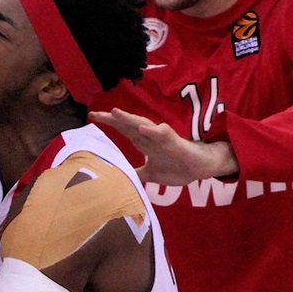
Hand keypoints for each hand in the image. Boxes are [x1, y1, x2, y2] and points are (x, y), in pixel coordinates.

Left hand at [88, 108, 237, 184]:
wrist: (201, 168)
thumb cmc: (178, 166)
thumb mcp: (151, 174)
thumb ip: (137, 173)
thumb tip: (121, 178)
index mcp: (145, 143)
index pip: (124, 130)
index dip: (109, 124)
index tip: (92, 118)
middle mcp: (151, 137)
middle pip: (128, 125)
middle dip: (112, 119)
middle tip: (94, 114)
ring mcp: (162, 139)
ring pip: (143, 126)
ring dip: (129, 119)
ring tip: (114, 112)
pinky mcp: (175, 142)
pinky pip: (163, 135)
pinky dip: (153, 131)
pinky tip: (143, 128)